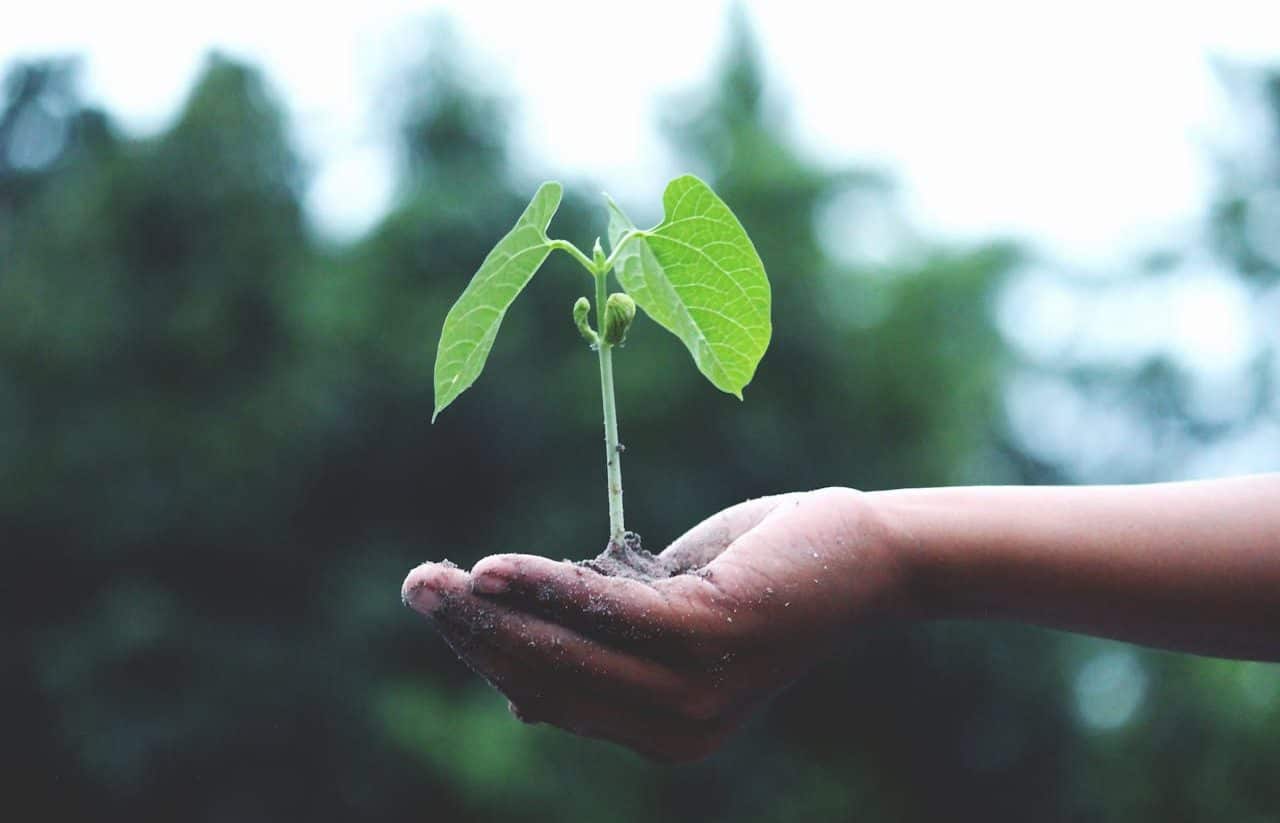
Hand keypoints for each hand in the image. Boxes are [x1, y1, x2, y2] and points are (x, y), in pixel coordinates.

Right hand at [401, 487, 910, 761]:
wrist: (862, 554)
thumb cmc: (759, 576)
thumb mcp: (668, 618)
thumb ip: (603, 648)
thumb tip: (516, 695)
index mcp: (663, 731)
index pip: (552, 698)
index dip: (489, 655)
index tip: (444, 608)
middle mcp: (677, 730)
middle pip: (547, 680)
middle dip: (473, 635)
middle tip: (416, 586)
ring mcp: (695, 690)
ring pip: (566, 652)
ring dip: (491, 613)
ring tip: (434, 579)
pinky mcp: (710, 636)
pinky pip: (606, 612)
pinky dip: (545, 587)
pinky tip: (494, 569)